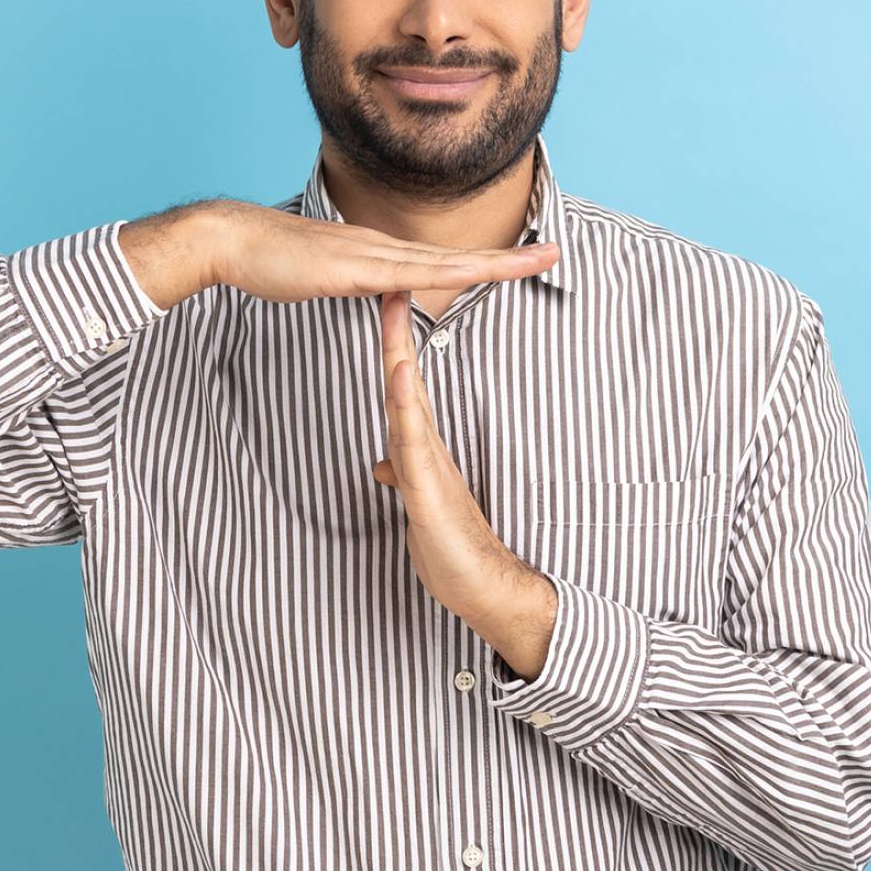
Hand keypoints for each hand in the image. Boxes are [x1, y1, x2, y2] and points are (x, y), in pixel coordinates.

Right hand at [212, 199, 558, 303]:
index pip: (444, 259)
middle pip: (458, 257)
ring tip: (535, 260)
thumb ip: (357, 281)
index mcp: (380, 253)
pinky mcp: (350, 269)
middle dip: (510, 257)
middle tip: (556, 252)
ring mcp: (369, 255)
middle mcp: (383, 248)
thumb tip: (381, 289)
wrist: (233, 240)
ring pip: (444, 263)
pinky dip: (442, 275)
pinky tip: (470, 274)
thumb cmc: (272, 260)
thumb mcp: (326, 276)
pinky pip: (405, 275)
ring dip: (493, 263)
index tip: (524, 259)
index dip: (486, 260)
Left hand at [371, 288, 539, 637]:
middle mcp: (426, 448)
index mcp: (420, 450)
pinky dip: (405, 404)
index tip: (388, 306)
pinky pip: (413, 440)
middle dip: (396, 332)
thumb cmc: (452, 550)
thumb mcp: (417, 508)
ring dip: (399, 352)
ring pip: (408, 399)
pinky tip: (398, 374)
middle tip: (391, 282)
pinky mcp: (430, 488)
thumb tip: (384, 463)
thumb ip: (403, 478)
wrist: (486, 589)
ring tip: (393, 306)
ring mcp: (429, 464)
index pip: (402, 388)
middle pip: (405, 379)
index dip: (393, 347)